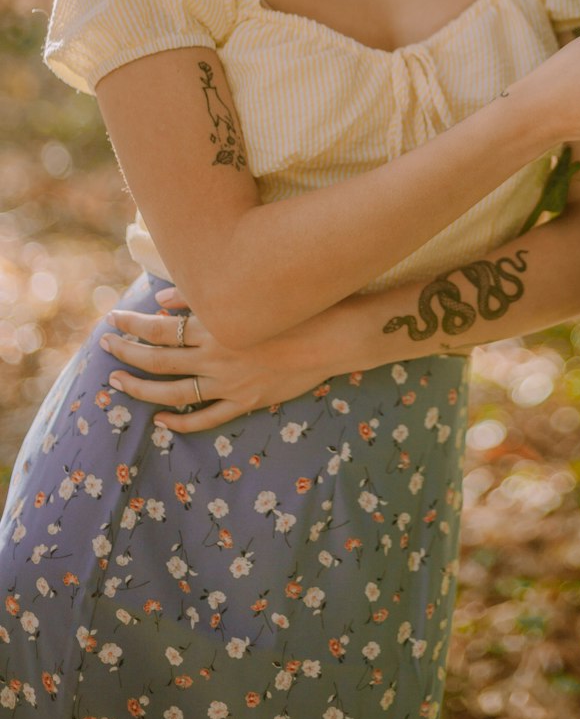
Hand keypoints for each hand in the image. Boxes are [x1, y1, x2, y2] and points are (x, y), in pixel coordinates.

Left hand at [100, 294, 322, 433]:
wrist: (334, 337)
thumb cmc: (295, 307)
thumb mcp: (248, 295)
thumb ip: (201, 298)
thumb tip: (161, 302)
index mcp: (215, 327)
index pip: (160, 328)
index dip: (132, 325)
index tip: (112, 319)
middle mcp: (216, 357)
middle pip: (158, 360)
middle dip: (127, 353)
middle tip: (105, 347)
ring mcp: (230, 384)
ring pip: (173, 394)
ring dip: (141, 390)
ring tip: (118, 383)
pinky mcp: (247, 402)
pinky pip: (206, 419)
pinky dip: (181, 423)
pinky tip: (161, 422)